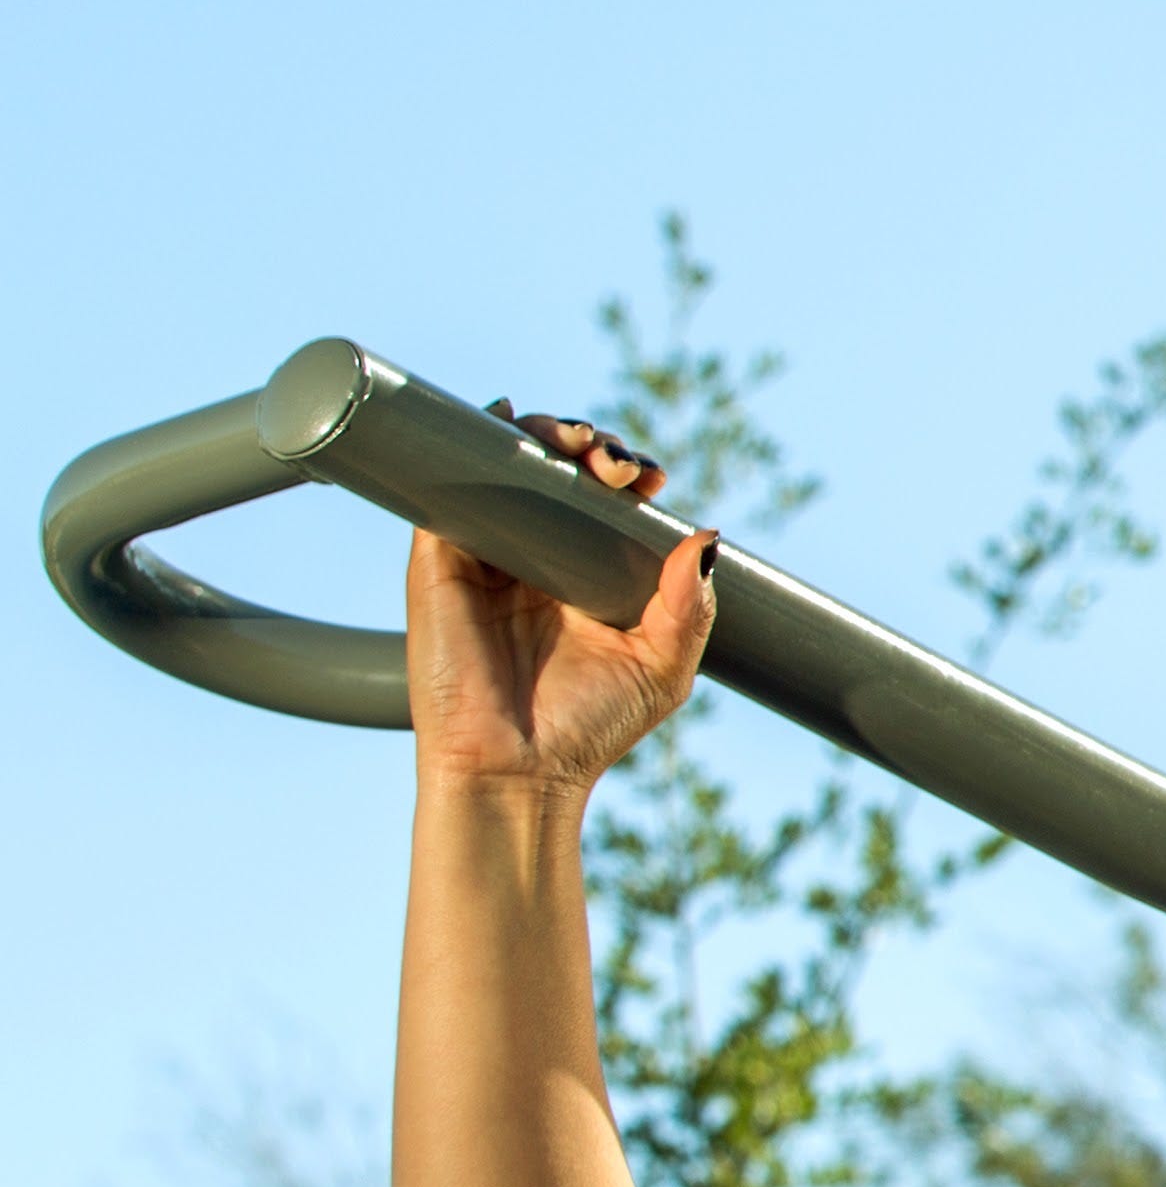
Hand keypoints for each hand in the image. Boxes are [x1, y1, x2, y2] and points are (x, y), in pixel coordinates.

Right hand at [403, 414, 714, 797]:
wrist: (519, 769)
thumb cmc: (590, 724)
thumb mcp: (663, 662)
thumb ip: (689, 603)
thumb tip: (705, 535)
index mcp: (586, 574)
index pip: (604, 499)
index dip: (626, 471)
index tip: (650, 480)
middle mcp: (534, 557)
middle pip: (556, 470)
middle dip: (590, 444)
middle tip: (612, 464)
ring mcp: (485, 555)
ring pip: (505, 466)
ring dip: (540, 431)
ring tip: (573, 440)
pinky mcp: (439, 563)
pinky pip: (446, 489)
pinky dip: (470, 444)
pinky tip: (498, 418)